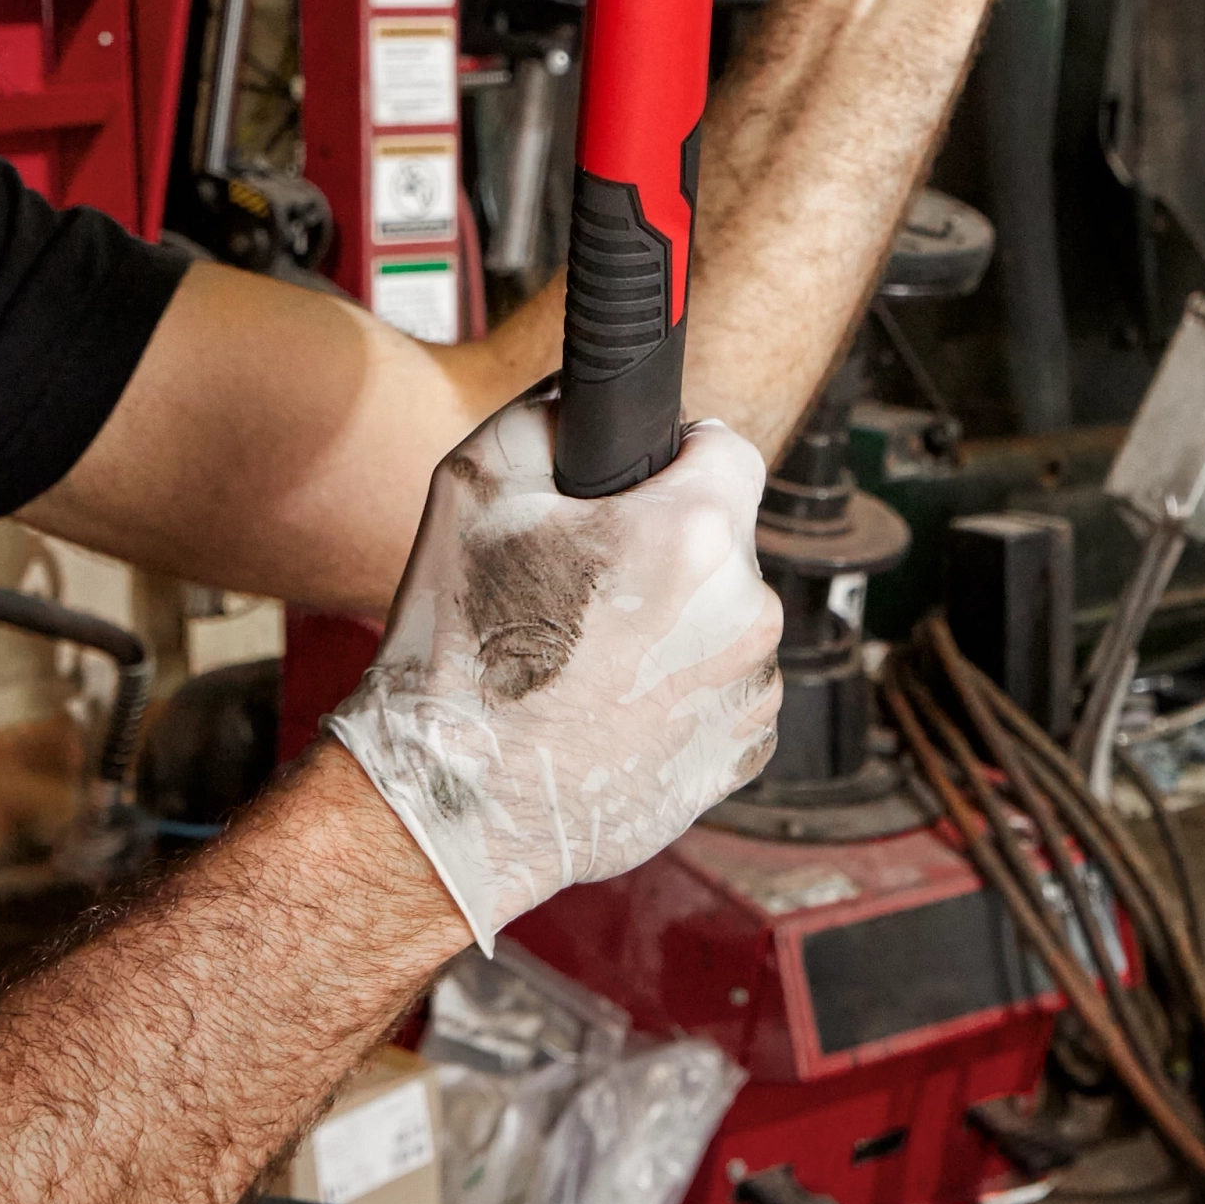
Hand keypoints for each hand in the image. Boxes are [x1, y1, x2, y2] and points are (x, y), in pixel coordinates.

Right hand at [328, 390, 781, 949]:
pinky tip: (610, 707)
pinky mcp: (742, 754)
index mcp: (694, 533)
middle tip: (584, 586)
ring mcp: (750, 690)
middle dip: (664, 550)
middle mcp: (747, 610)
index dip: (678, 456)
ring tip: (588, 660)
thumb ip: (550, 413)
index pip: (728, 449)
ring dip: (675, 625)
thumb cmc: (457, 649)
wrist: (454, 802)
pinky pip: (723, 691)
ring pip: (724, 620)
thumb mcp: (472, 483)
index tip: (642, 484)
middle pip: (722, 542)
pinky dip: (680, 693)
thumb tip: (587, 402)